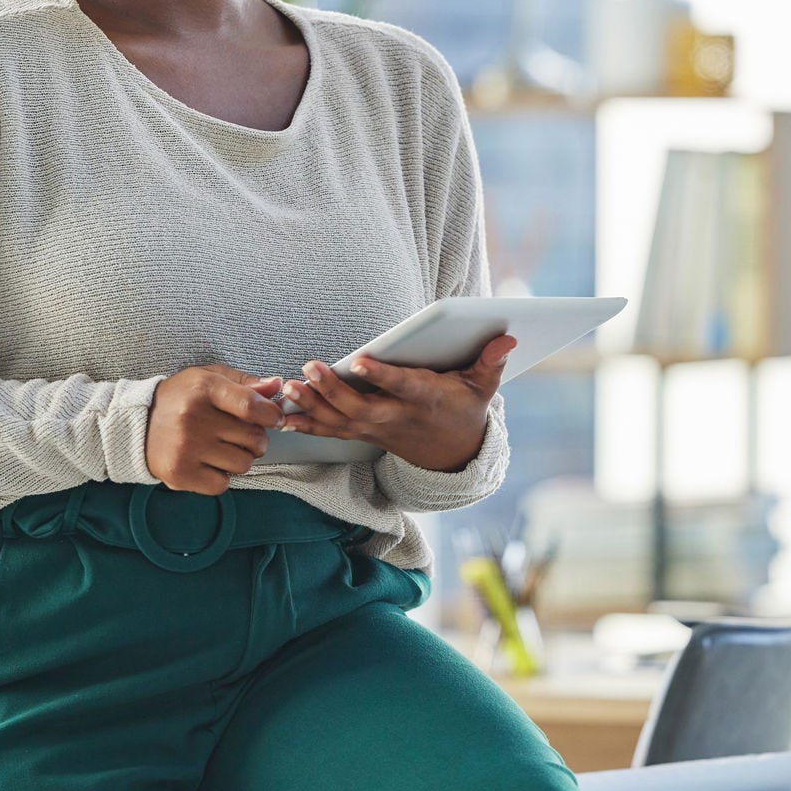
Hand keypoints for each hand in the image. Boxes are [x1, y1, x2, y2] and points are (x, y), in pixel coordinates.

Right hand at [145, 363, 285, 495]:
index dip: (271, 415)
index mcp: (203, 389)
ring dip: (239, 458)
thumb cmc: (181, 399)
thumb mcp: (209, 378)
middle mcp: (193, 418)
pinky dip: (221, 477)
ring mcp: (186, 448)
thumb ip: (245, 383)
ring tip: (221, 447)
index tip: (274, 419)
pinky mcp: (180, 474)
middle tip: (239, 434)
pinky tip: (207, 462)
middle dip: (255, 438)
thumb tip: (276, 386)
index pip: (251, 406)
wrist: (137, 424)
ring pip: (243, 464)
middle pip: (254, 439)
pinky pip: (223, 484)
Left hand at [278, 335, 516, 472]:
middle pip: (361, 408)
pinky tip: (282, 415)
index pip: (402, 387)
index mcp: (425, 400)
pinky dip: (308, 423)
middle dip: (334, 391)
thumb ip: (491, 362)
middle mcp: (396, 417)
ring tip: (288, 388)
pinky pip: (332, 431)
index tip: (359, 360)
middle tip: (308, 369)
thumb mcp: (483, 387)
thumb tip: (509, 337)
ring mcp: (377, 429)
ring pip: (340, 422)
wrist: (453, 454)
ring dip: (312, 407)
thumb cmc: (464, 408)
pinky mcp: (363, 433)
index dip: (381, 376)